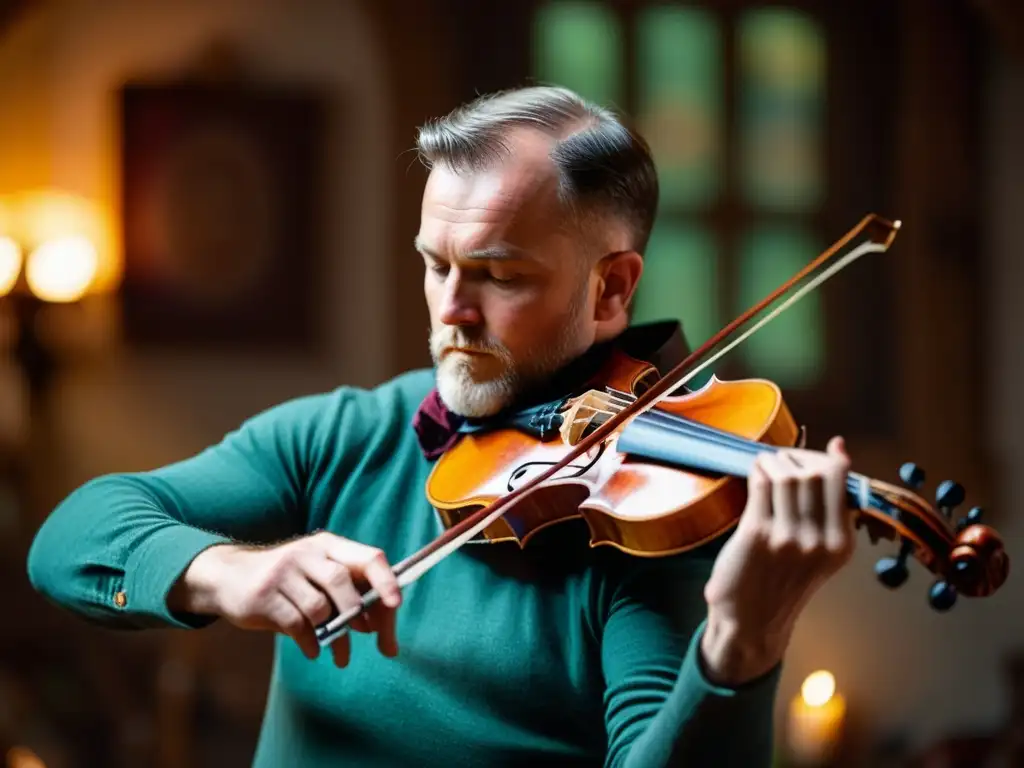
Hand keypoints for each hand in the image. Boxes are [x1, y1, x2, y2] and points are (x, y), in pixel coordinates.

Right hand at [168, 531, 401, 666]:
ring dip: (335, 637)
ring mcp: (282, 572)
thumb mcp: (319, 576)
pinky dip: (311, 642)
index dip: (386, 580)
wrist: (230, 577)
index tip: (396, 605)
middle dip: (357, 614)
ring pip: (319, 607)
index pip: (368, 557)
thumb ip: (352, 598)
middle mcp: (307, 553)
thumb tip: (385, 638)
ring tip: (340, 654)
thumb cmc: (290, 581)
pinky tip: (313, 650)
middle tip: (364, 635)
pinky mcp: (263, 596)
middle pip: (342, 581)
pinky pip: (296, 624)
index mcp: (329, 545)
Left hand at [700, 436, 853, 684]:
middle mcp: (818, 541)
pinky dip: (758, 472)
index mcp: (840, 544)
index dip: (832, 458)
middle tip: (783, 460)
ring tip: (767, 467)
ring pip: (786, 475)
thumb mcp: (821, 553)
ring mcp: (787, 537)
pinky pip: (761, 485)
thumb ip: (829, 511)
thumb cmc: (783, 582)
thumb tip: (839, 451)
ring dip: (773, 462)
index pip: (842, 482)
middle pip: (813, 474)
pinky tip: (755, 475)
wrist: (751, 621)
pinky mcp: (757, 535)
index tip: (828, 449)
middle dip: (796, 458)